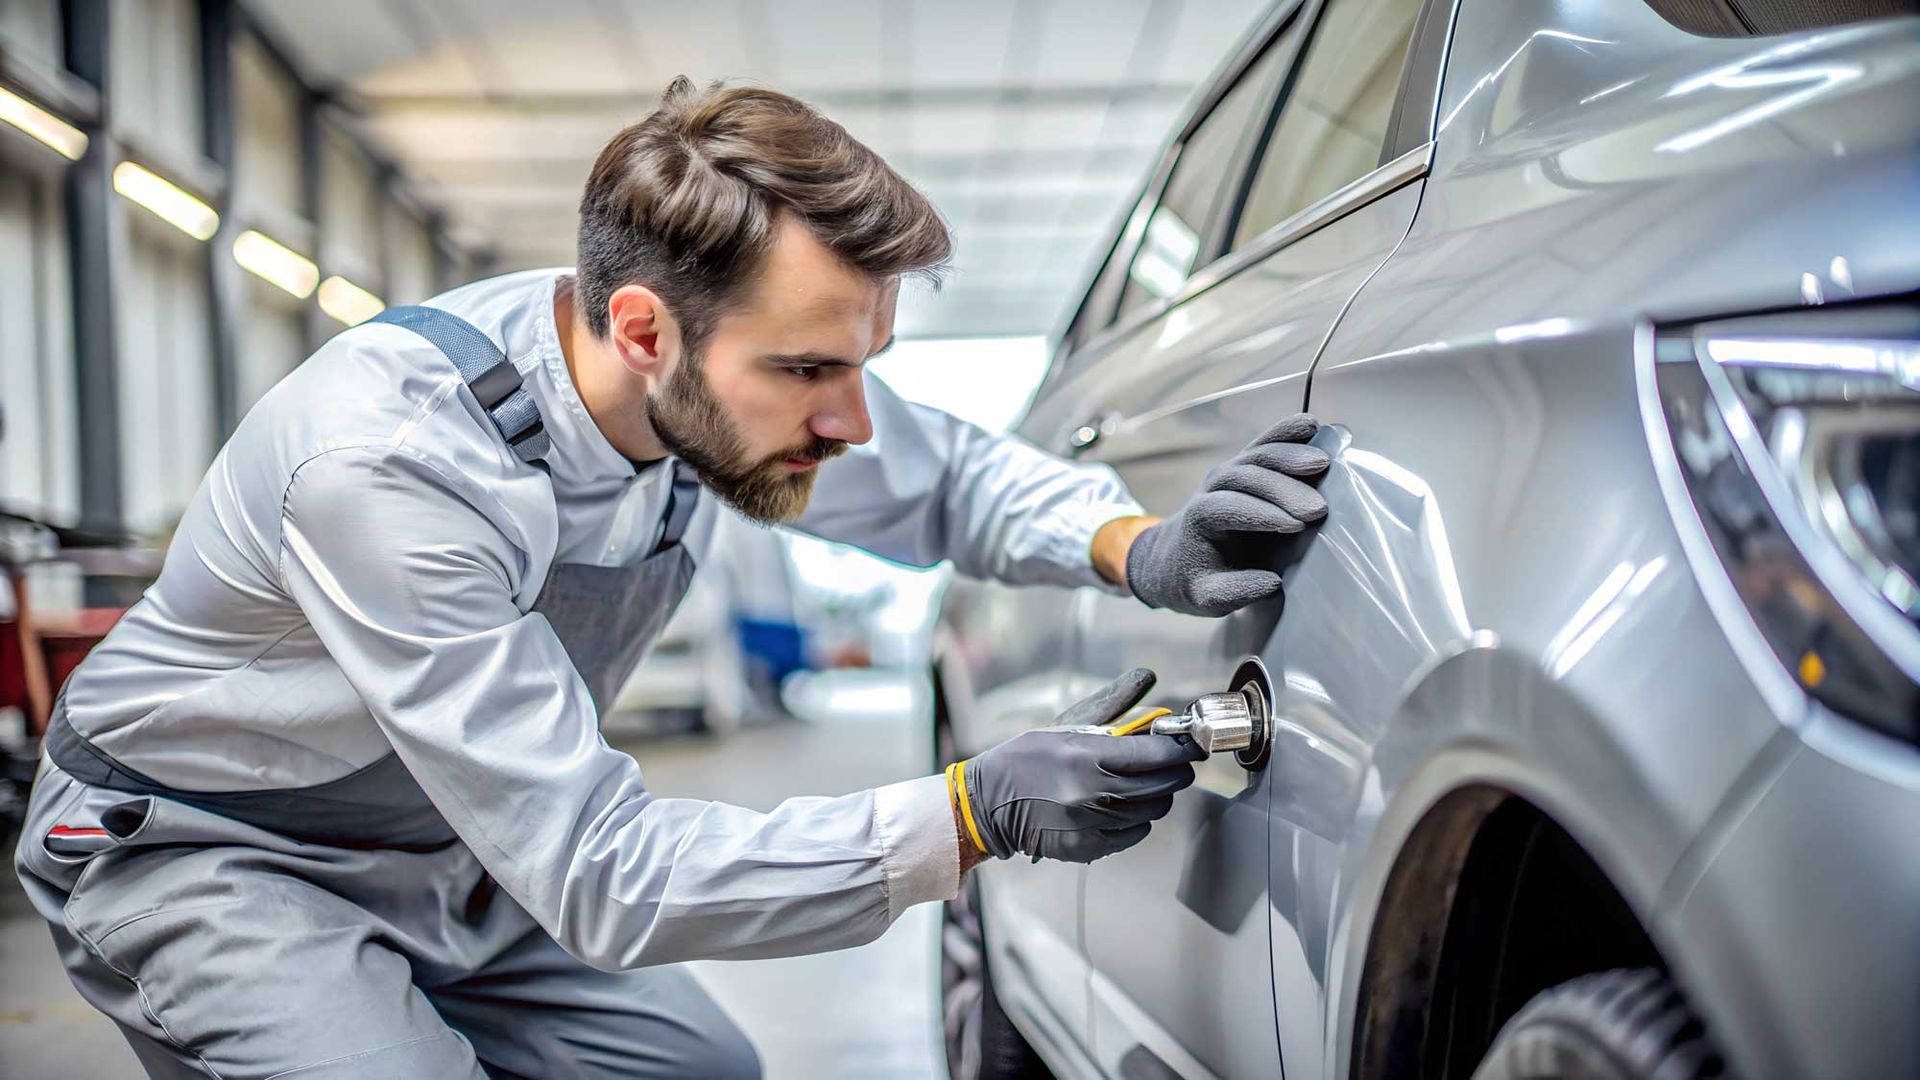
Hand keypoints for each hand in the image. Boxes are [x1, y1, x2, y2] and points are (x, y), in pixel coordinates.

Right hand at [949, 668, 1201, 863]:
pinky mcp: (1087, 848)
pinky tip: (1126, 806)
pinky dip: (1139, 820)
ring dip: (1157, 796)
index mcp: (1086, 754)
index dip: (1181, 750)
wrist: (988, 803)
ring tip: (1147, 783)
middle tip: (1178, 764)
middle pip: (1161, 785)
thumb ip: (1113, 702)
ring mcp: (1090, 823)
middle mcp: (1090, 791)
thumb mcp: (1067, 723)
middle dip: (1178, 773)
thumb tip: (1148, 677)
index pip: (1154, 753)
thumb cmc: (1028, 758)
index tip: (1192, 745)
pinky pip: (1135, 834)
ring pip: (1151, 811)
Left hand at [1124, 414, 1328, 615]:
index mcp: (1200, 519)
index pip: (1230, 509)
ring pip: (1258, 455)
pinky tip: (1312, 424)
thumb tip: (1271, 584)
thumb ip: (1234, 592)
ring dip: (1290, 455)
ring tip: (1323, 463)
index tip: (1294, 527)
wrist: (1173, 558)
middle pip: (1246, 478)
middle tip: (1318, 508)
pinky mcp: (1246, 466)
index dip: (1262, 515)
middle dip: (1283, 490)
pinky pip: (1266, 443)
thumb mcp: (1205, 597)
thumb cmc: (1193, 578)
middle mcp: (1212, 488)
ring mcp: (1230, 472)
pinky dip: (1287, 432)